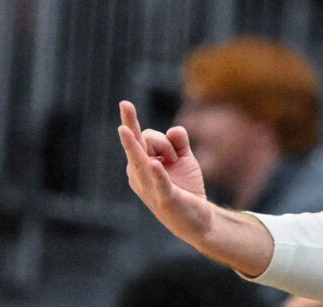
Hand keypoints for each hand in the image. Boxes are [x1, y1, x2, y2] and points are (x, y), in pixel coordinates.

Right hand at [118, 100, 213, 244]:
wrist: (198, 219)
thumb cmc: (185, 186)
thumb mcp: (185, 158)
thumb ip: (179, 141)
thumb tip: (174, 130)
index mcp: (142, 163)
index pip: (139, 137)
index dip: (132, 121)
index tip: (125, 103)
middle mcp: (140, 174)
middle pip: (144, 141)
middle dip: (156, 135)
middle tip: (127, 106)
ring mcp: (149, 186)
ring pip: (148, 156)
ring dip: (164, 148)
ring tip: (174, 157)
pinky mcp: (164, 198)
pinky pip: (160, 182)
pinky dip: (157, 173)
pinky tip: (156, 164)